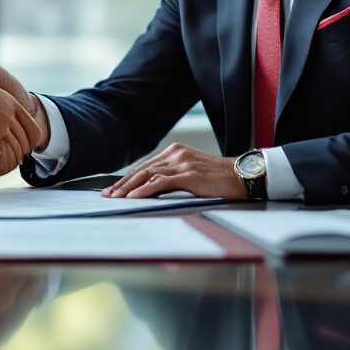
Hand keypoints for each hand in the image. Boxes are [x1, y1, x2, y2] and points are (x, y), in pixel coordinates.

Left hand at [103, 143, 246, 198]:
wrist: (242, 176)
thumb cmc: (219, 178)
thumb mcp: (192, 173)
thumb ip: (172, 176)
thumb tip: (151, 189)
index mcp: (175, 151)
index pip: (145, 165)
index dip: (127, 178)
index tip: (113, 188)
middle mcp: (176, 153)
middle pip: (142, 169)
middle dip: (122, 183)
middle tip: (107, 195)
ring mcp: (182, 163)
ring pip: (147, 175)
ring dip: (128, 188)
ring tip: (115, 198)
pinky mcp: (188, 174)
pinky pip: (160, 183)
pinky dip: (144, 190)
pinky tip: (133, 197)